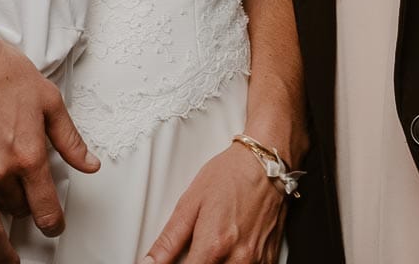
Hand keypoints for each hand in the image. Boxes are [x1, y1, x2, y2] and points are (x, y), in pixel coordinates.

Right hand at [0, 0, 98, 261]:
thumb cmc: (3, 71)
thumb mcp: (49, 101)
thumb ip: (70, 139)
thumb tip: (90, 165)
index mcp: (28, 157)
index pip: (45, 207)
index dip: (54, 222)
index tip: (55, 226)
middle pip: (16, 211)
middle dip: (25, 213)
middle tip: (28, 213)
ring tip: (3, 260)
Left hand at [141, 143, 285, 263]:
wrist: (265, 164)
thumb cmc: (230, 176)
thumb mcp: (190, 203)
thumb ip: (169, 239)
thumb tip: (150, 262)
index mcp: (213, 245)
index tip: (174, 263)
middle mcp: (238, 258)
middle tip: (195, 251)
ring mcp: (256, 261)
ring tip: (213, 249)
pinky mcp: (269, 260)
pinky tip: (229, 251)